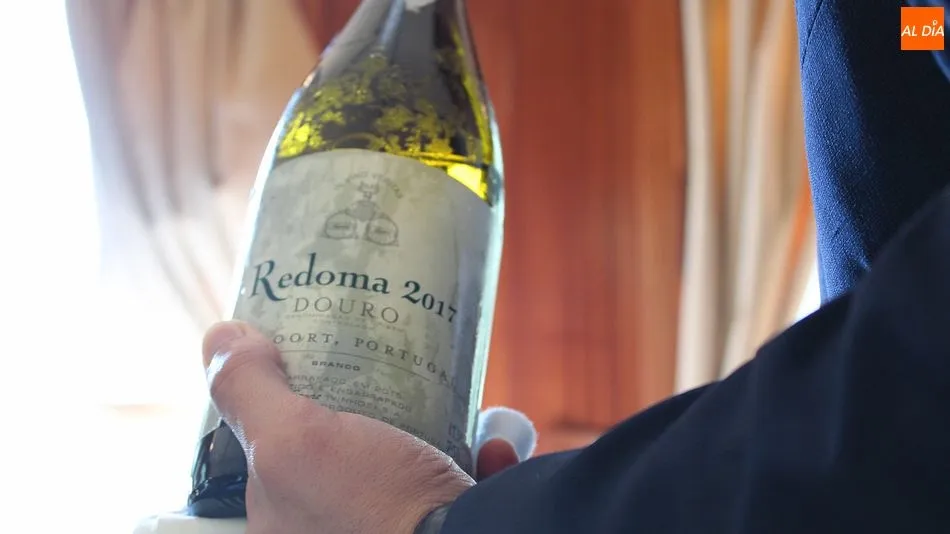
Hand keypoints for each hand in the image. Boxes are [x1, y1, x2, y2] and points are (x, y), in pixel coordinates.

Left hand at [202, 320, 521, 533]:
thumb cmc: (374, 506)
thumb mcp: (294, 440)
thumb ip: (249, 390)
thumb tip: (220, 337)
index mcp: (278, 525)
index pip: (260, 458)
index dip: (275, 408)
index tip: (301, 365)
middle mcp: (327, 533)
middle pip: (332, 456)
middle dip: (354, 412)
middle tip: (369, 367)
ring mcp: (386, 530)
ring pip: (396, 467)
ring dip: (421, 429)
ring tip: (433, 392)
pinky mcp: (437, 524)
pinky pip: (452, 486)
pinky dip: (470, 461)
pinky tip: (485, 443)